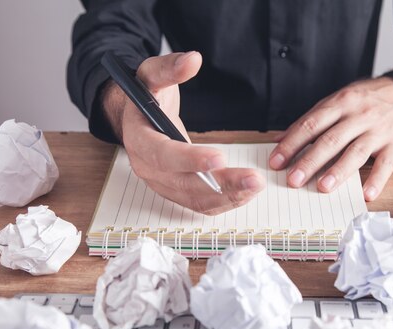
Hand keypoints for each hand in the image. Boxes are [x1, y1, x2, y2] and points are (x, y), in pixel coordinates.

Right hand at [103, 52, 263, 214]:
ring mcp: (162, 184)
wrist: (136, 118)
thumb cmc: (146, 97)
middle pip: (185, 184)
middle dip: (222, 185)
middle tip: (253, 179)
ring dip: (228, 196)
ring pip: (196, 199)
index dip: (190, 160)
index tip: (220, 157)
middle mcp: (147, 168)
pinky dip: (224, 201)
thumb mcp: (152, 75)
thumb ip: (170, 68)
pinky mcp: (176, 192)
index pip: (163, 155)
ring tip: (256, 186)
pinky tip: (246, 193)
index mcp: (139, 139)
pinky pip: (200, 204)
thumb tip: (193, 60)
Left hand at [269, 71, 392, 200]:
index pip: (311, 124)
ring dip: (338, 171)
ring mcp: (378, 130)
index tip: (276, 162)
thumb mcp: (338, 101)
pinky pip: (386, 164)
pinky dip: (377, 180)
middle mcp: (358, 115)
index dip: (291, 144)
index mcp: (340, 103)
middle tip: (293, 179)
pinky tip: (366, 194)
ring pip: (356, 152)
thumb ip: (311, 121)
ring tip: (322, 187)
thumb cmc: (366, 100)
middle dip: (310, 161)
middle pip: (331, 140)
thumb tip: (278, 140)